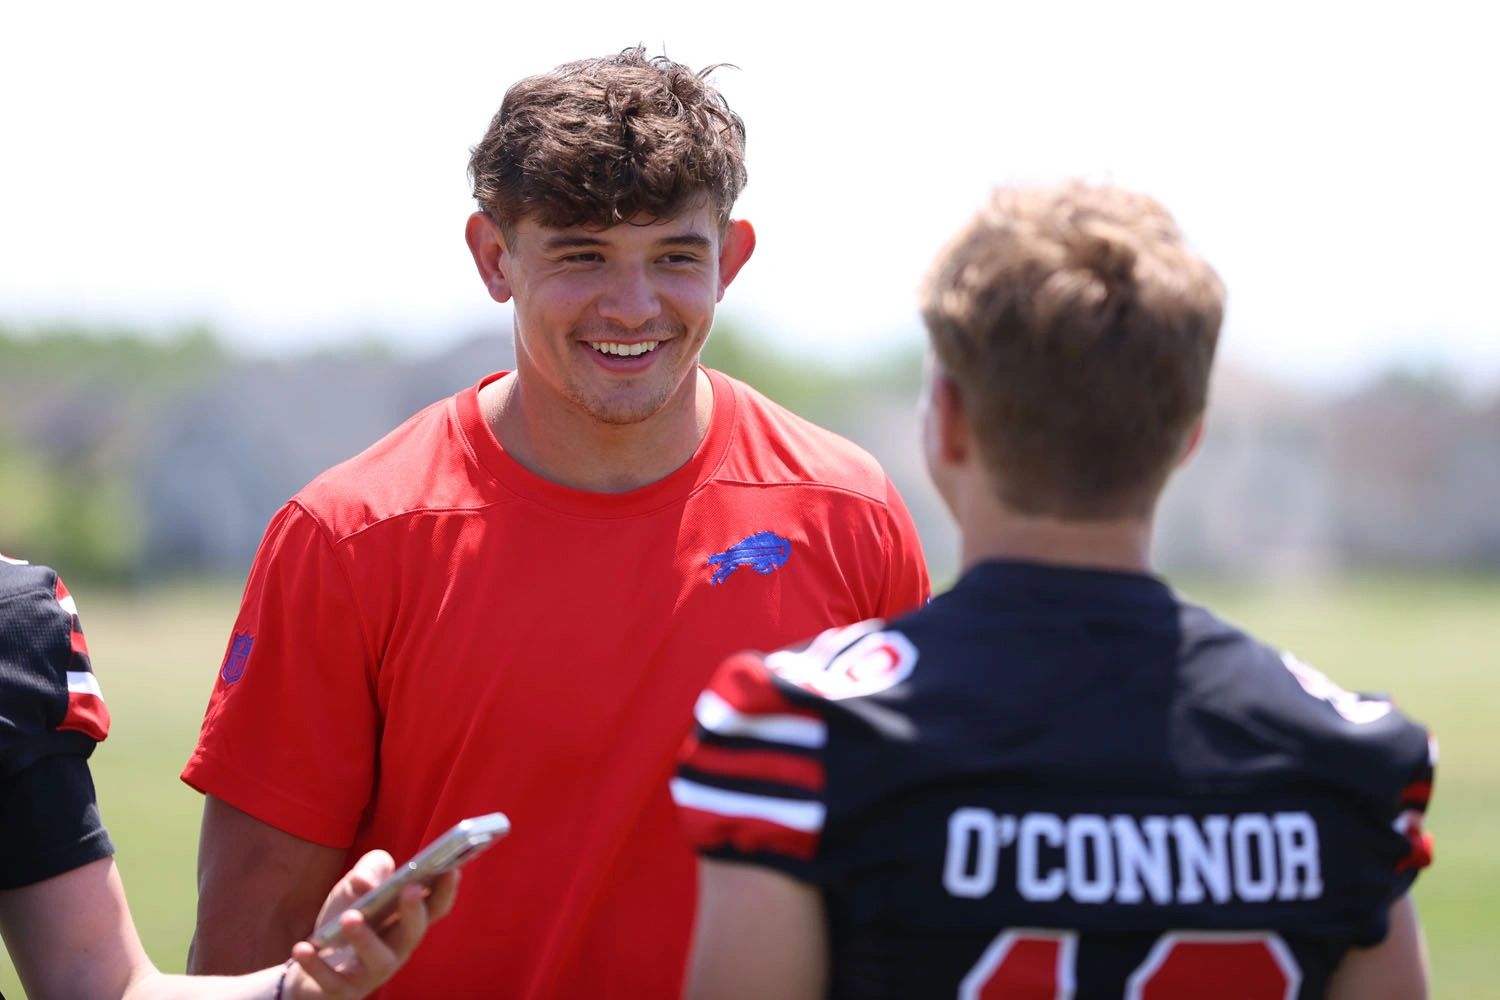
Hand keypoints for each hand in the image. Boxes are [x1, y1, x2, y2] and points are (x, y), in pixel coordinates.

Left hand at [282, 849, 459, 998]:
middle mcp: (397, 947)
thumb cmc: (345, 918)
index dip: (446, 890)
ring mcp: (372, 972)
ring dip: (366, 939)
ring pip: (380, 960)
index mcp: (406, 920)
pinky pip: (333, 981)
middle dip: (415, 912)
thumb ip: (370, 868)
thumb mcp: (355, 884)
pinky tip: (303, 947)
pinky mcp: (343, 991)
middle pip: (414, 932)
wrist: (309, 960)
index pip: (435, 907)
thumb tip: (366, 882)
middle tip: (409, 889)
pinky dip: (317, 965)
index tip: (452, 868)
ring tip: (349, 917)